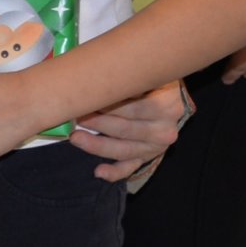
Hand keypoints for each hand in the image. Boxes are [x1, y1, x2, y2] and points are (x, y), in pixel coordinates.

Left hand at [67, 78, 187, 183]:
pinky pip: (130, 167)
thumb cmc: (151, 80)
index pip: (132, 108)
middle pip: (125, 129)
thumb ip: (127, 78)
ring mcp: (156, 146)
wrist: (170, 96)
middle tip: (75, 115)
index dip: (107, 105)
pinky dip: (114, 172)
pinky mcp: (148, 156)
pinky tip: (99, 172)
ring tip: (76, 138)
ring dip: (98, 145)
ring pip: (124, 149)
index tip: (85, 100)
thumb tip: (93, 76)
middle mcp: (165, 129)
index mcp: (166, 106)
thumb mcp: (147, 74)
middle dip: (97, 123)